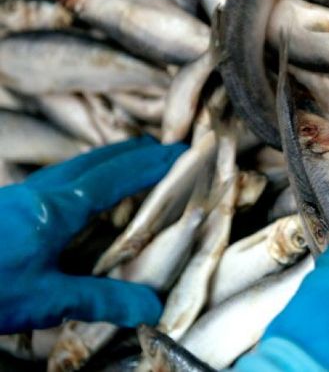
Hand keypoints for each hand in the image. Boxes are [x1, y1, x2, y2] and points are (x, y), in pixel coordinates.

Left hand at [0, 136, 185, 333]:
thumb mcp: (47, 299)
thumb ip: (101, 298)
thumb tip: (153, 307)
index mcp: (60, 206)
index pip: (118, 176)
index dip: (153, 164)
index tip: (181, 152)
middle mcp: (43, 191)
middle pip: (96, 159)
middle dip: (132, 153)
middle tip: (161, 150)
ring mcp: (21, 195)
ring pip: (75, 167)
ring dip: (107, 163)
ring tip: (128, 168)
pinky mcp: (7, 207)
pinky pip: (57, 181)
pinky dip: (84, 179)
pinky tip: (78, 199)